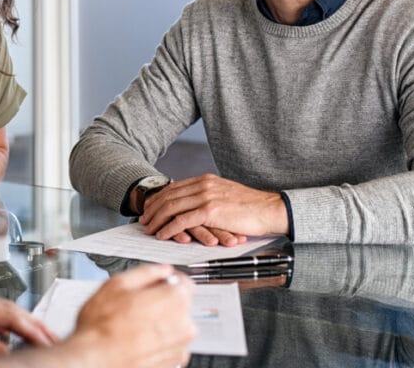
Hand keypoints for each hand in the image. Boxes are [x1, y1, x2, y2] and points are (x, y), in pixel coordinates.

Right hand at [74, 265, 194, 367]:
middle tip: (137, 304)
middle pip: (179, 304)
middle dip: (162, 302)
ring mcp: (180, 346)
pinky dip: (158, 341)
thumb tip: (160, 270)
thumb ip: (146, 272)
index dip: (168, 280)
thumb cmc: (103, 326)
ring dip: (160, 322)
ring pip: (175, 325)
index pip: (184, 282)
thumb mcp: (118, 283)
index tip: (158, 282)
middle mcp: (184, 324)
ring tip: (134, 324)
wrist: (96, 359)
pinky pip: (170, 344)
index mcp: (174, 299)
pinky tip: (138, 339)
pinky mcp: (173, 362)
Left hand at [140, 173, 287, 245]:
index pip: (174, 188)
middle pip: (168, 196)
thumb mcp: (225, 195)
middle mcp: (203, 185)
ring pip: (171, 207)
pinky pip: (182, 220)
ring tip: (149, 229)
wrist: (270, 209)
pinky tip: (162, 235)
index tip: (150, 207)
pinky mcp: (210, 211)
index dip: (159, 198)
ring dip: (157, 219)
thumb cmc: (251, 207)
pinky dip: (169, 228)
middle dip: (153, 209)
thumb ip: (209, 196)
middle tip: (143, 220)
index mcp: (206, 180)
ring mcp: (206, 197)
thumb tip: (194, 204)